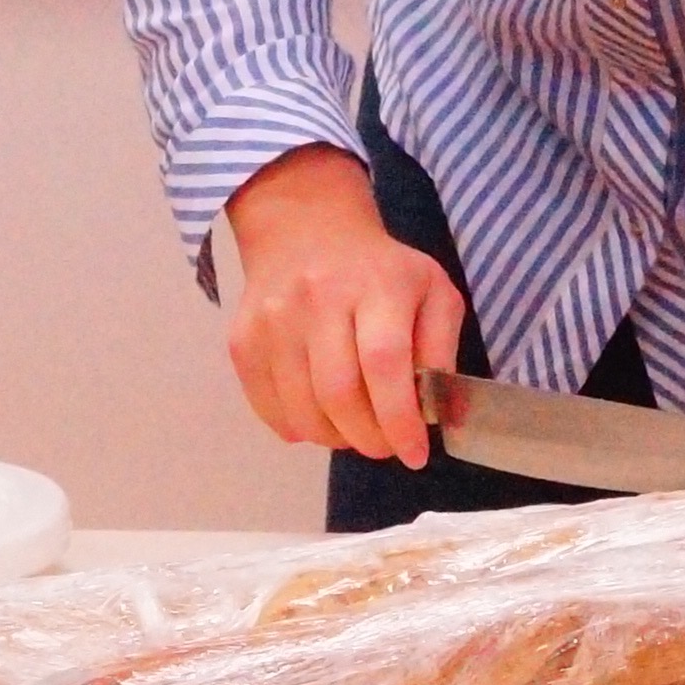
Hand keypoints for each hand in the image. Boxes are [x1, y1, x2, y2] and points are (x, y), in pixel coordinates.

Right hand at [218, 147, 468, 469]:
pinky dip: (296, 429)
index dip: (399, 418)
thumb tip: (438, 415)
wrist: (306, 231)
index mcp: (377, 285)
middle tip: (385, 446)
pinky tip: (319, 418)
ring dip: (334, 438)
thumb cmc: (382, 271)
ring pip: (301, 409)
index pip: (384, 363)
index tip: (415, 454)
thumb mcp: (432, 292)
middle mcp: (319, 298)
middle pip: (338, 393)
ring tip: (354, 432)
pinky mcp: (243, 339)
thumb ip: (441, 350)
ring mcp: (273, 319)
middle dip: (368, 438)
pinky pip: (267, 407)